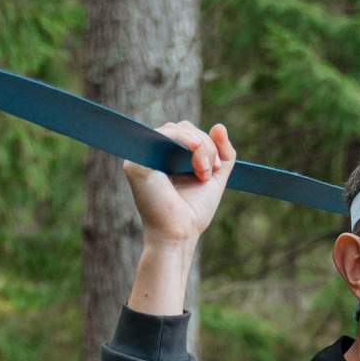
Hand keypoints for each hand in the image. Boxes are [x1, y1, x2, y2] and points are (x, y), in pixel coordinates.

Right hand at [124, 121, 236, 311]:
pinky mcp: (137, 162)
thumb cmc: (192, 212)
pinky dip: (185, 139)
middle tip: (211, 172)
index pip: (188, 133)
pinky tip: (197, 153)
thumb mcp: (214, 178)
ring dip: (200, 146)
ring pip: (177, 129)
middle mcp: (151, 154)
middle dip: (205, 145)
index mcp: (165, 157)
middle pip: (183, 127)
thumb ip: (222, 153)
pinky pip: (165, 134)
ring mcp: (142, 156)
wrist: (179, 235)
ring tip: (204, 172)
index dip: (207, 144)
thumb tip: (219, 125)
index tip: (217, 168)